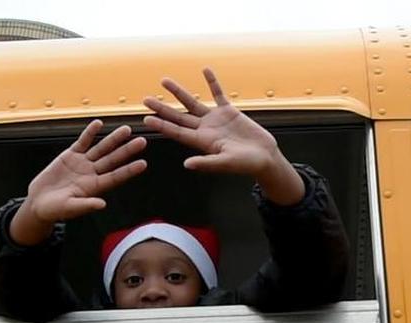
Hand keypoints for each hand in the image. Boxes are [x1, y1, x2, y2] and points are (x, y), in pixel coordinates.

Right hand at [11, 120, 147, 245]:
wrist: (39, 201)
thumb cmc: (55, 210)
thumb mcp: (70, 208)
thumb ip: (86, 205)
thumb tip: (102, 204)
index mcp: (95, 187)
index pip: (116, 177)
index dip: (129, 170)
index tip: (143, 163)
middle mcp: (92, 173)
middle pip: (113, 160)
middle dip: (127, 150)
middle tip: (142, 141)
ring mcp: (83, 163)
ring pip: (101, 148)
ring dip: (113, 139)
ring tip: (127, 129)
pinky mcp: (70, 155)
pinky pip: (83, 142)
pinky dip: (90, 133)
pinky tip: (99, 124)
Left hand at [143, 68, 304, 204]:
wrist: (265, 157)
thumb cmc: (247, 164)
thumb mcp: (226, 163)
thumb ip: (207, 162)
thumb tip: (187, 164)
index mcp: (202, 142)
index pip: (177, 132)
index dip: (162, 125)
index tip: (146, 119)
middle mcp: (205, 129)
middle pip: (179, 116)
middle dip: (162, 108)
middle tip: (145, 99)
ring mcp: (216, 119)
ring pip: (193, 103)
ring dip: (178, 92)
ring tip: (164, 81)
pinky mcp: (230, 112)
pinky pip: (218, 94)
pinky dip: (212, 82)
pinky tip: (205, 70)